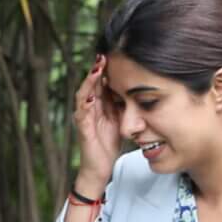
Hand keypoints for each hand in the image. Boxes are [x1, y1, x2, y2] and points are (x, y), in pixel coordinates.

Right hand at [72, 57, 118, 195]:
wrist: (101, 167)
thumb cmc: (110, 143)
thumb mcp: (121, 119)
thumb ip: (125, 104)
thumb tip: (139, 89)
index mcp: (99, 105)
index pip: (101, 83)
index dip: (106, 69)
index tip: (115, 54)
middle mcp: (89, 109)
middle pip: (91, 85)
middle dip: (96, 70)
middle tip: (103, 55)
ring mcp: (84, 119)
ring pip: (83, 95)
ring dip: (89, 82)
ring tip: (96, 69)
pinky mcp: (83, 129)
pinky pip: (82, 114)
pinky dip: (86, 103)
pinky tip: (91, 94)